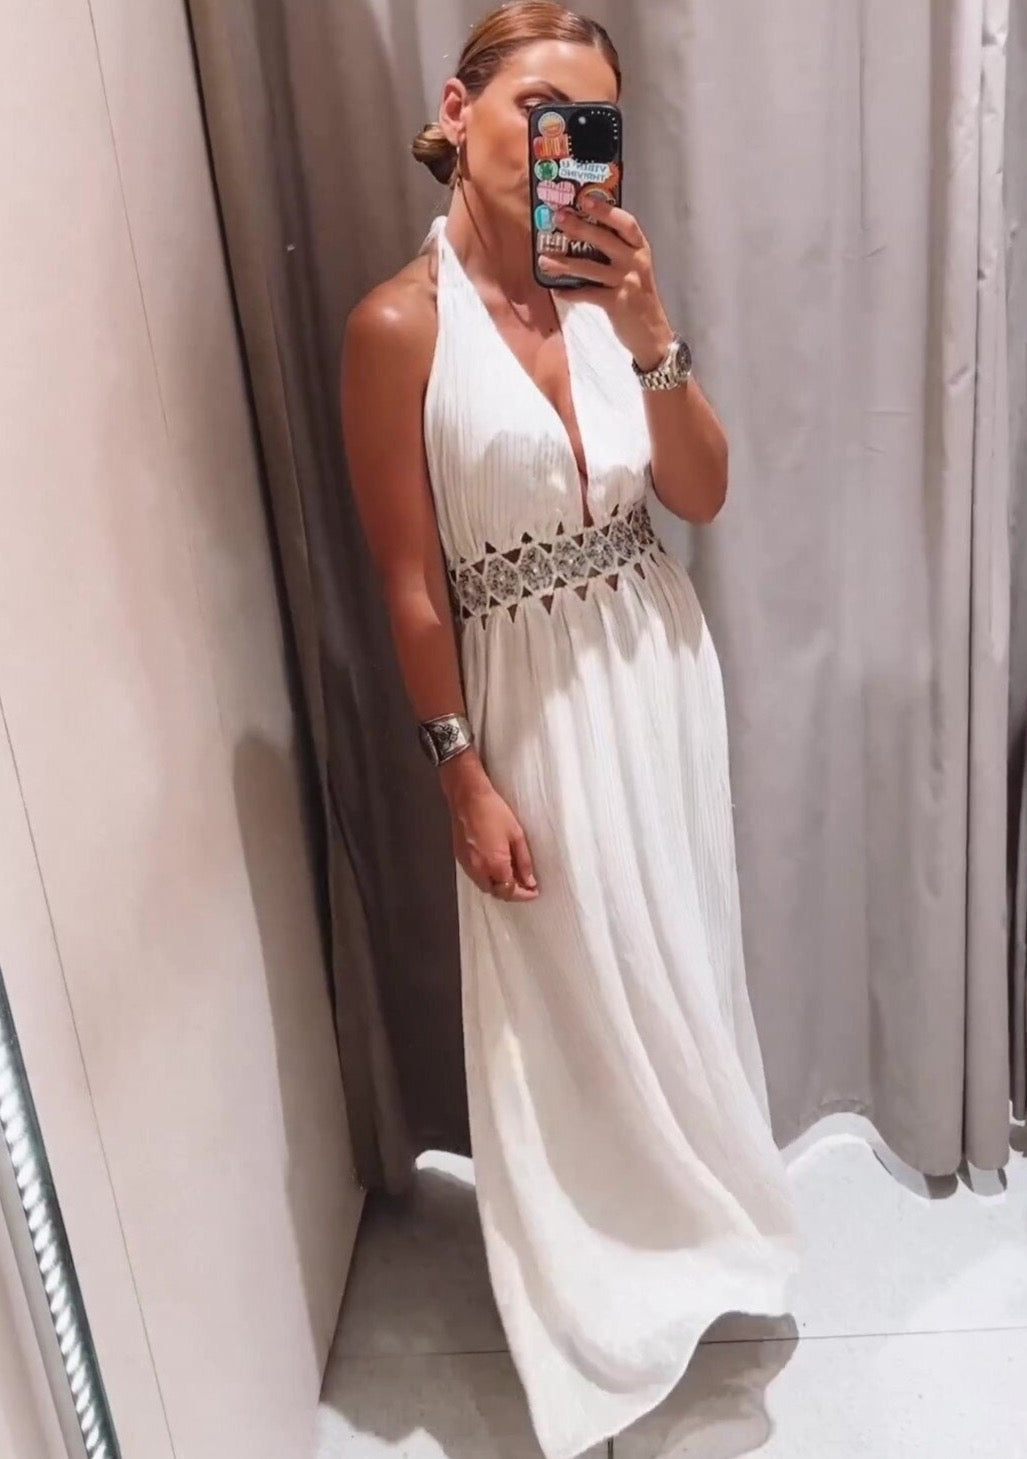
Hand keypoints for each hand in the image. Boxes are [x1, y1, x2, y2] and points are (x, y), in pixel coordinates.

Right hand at [445, 776, 538, 901]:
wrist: (468, 798)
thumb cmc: (494, 811)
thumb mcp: (517, 835)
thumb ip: (524, 862)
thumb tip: (530, 880)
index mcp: (495, 865)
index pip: (510, 891)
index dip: (523, 895)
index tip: (533, 891)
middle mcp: (479, 870)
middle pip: (496, 892)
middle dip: (510, 892)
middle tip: (524, 884)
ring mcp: (467, 865)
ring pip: (484, 886)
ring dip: (497, 885)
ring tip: (511, 875)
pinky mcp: (460, 858)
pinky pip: (475, 876)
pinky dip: (486, 877)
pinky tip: (495, 866)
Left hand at [538, 196, 673, 369]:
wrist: (652, 335)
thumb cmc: (638, 300)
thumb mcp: (634, 271)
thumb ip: (617, 254)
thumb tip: (583, 237)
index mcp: (641, 250)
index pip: (626, 223)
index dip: (606, 209)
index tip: (585, 199)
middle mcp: (636, 262)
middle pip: (605, 239)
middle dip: (579, 228)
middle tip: (558, 219)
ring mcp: (627, 282)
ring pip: (590, 267)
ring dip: (564, 263)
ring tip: (544, 260)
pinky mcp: (617, 303)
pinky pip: (588, 294)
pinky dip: (571, 292)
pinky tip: (557, 291)